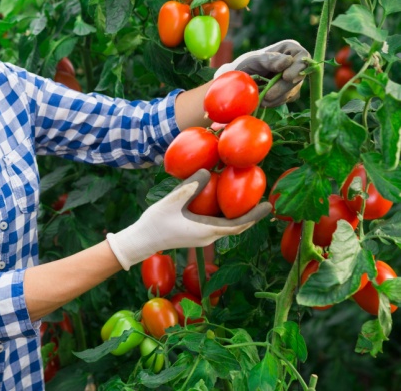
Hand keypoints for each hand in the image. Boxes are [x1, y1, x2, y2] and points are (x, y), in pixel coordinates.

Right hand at [106, 170, 269, 268]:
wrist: (142, 241)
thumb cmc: (154, 224)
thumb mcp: (171, 203)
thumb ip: (188, 188)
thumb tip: (206, 171)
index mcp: (206, 231)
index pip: (238, 225)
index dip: (255, 215)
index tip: (269, 206)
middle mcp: (208, 236)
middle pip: (236, 226)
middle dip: (251, 214)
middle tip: (264, 199)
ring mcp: (202, 236)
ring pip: (227, 225)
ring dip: (239, 214)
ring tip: (248, 198)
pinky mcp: (196, 232)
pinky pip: (217, 223)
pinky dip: (226, 213)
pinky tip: (223, 200)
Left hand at [214, 39, 309, 107]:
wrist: (238, 80)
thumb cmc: (246, 64)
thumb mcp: (254, 60)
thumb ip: (270, 60)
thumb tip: (288, 61)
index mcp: (290, 49)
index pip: (302, 57)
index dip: (297, 68)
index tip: (286, 77)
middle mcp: (295, 63)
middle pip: (299, 76)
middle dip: (283, 88)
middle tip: (268, 95)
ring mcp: (294, 79)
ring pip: (294, 90)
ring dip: (278, 97)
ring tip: (261, 100)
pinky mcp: (289, 92)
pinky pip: (287, 99)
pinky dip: (275, 102)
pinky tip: (263, 102)